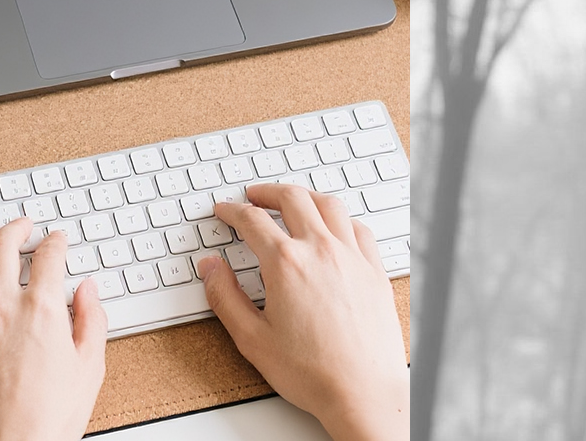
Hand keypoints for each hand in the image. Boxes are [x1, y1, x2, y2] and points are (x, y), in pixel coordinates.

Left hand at [0, 219, 106, 440]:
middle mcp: (2, 308)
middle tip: (24, 225)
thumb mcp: (91, 367)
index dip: (57, 241)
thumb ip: (92, 319)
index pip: (50, 255)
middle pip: (3, 245)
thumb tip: (88, 290)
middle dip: (17, 227)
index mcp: (42, 310)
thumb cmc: (50, 419)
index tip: (58, 240)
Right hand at [202, 184, 408, 440]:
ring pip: (329, 205)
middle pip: (292, 199)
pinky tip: (334, 226)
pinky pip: (359, 228)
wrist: (362, 392)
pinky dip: (341, 218)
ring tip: (292, 201)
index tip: (225, 211)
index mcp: (286, 264)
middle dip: (267, 192)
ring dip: (305, 196)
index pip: (252, 221)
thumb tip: (210, 267)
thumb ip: (225, 297)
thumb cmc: (312, 372)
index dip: (232, 211)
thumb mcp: (251, 338)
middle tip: (253, 196)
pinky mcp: (374, 270)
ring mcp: (352, 257)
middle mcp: (321, 251)